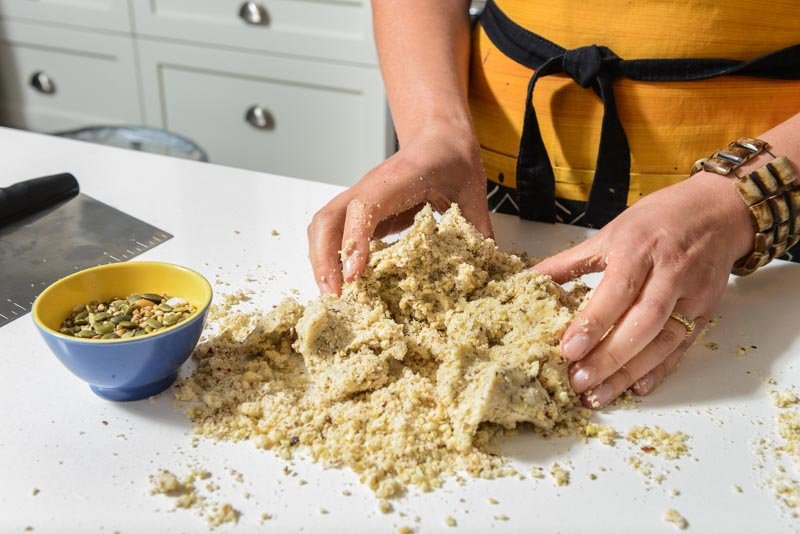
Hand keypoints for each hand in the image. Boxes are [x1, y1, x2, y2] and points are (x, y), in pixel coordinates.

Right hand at [307, 121, 491, 293]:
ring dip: (321, 263)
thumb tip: (489, 266)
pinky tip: (344, 286)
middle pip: (326, 221)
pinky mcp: (361, 212)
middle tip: (337, 298)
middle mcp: (369, 189)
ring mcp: (360, 200)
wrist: (439, 137)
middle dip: (324, 261)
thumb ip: (479, 228)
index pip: (363, 208)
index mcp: (396, 180)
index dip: (355, 241)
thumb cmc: (452, 160)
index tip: (354, 275)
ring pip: (323, 228)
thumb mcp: (472, 193)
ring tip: (335, 298)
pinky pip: (334, 234)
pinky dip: (331, 259)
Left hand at [535, 172, 753, 407]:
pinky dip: (659, 371)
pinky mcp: (705, 312)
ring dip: (629, 373)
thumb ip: (569, 262)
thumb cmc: (657, 220)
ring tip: (598, 394)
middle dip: (609, 357)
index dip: (593, 322)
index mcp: (640, 247)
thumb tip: (527, 279)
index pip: (617, 290)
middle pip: (642, 323)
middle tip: (578, 380)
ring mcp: (693, 295)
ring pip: (663, 341)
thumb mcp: (610, 233)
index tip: (568, 349)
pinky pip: (682, 347)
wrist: (718, 212)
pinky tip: (636, 388)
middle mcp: (670, 272)